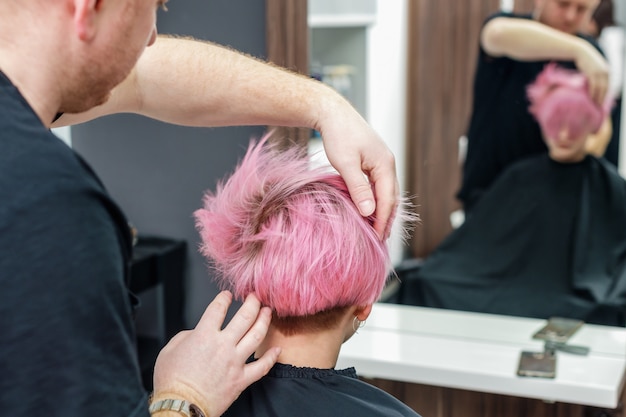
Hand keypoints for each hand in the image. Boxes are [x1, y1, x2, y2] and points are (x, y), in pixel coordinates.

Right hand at [152, 291, 279, 416]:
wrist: (179, 407)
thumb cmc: (171, 382)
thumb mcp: (170, 350)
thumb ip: (186, 336)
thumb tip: (196, 334)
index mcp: (203, 335)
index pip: (218, 308)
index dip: (224, 298)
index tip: (227, 295)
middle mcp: (223, 345)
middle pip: (245, 316)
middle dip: (252, 303)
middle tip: (255, 297)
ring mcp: (234, 362)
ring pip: (256, 335)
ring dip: (264, 320)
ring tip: (267, 312)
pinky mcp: (241, 379)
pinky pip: (262, 367)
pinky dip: (271, 357)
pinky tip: (277, 349)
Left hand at [319, 99, 399, 239]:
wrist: (333, 113)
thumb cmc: (338, 135)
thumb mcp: (345, 163)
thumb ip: (358, 188)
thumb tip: (369, 212)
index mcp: (385, 165)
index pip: (388, 200)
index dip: (383, 221)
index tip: (377, 239)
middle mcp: (388, 164)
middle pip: (392, 198)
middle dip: (387, 219)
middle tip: (380, 240)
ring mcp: (382, 162)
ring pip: (386, 192)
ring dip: (383, 211)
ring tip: (376, 230)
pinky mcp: (374, 161)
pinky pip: (379, 186)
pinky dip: (376, 200)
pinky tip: (369, 209)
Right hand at [574, 40, 609, 104]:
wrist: (581, 52)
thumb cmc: (585, 61)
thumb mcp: (594, 68)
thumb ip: (596, 76)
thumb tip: (592, 86)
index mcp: (607, 72)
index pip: (608, 87)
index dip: (606, 96)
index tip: (602, 103)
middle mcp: (606, 72)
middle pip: (606, 88)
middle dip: (603, 98)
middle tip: (599, 107)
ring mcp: (599, 72)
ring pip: (601, 88)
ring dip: (598, 97)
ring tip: (594, 105)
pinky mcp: (593, 73)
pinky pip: (594, 85)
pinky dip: (593, 92)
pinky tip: (591, 98)